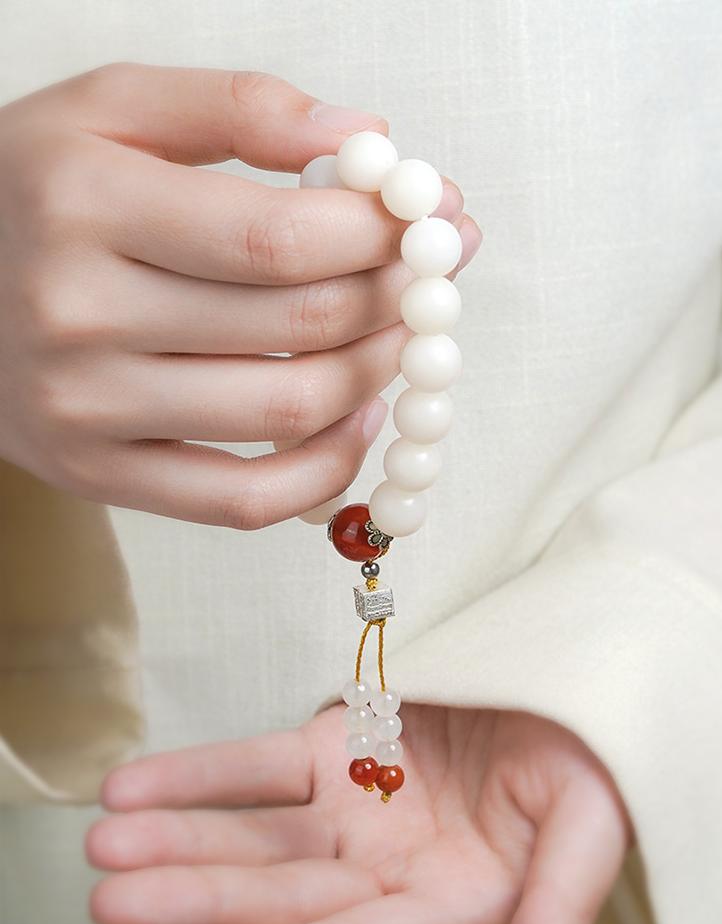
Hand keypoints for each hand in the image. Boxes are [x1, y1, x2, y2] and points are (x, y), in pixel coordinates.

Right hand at [0, 63, 479, 527]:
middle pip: (298, 323)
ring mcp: (87, 409)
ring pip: (286, 413)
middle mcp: (80, 313)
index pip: (280, 236)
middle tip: (430, 278)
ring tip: (400, 339)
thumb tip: (366, 136)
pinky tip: (356, 422)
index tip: (430, 219)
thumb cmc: (35, 195)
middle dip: (396, 298)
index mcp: (86, 202)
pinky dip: (325, 470)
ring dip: (377, 375)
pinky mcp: (99, 473)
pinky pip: (243, 502)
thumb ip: (239, 107)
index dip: (381, 234)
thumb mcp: (110, 109)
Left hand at [87, 706, 630, 923]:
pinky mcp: (333, 750)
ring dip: (179, 838)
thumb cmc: (585, 757)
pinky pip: (256, 766)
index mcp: (443, 906)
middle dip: (197, 896)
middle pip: (279, 895)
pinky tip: (135, 788)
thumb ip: (562, 892)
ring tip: (106, 842)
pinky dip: (197, 776)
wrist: (556, 683)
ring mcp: (351, 810)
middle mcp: (382, 872)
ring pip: (252, 834)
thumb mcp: (587, 818)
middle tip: (112, 897)